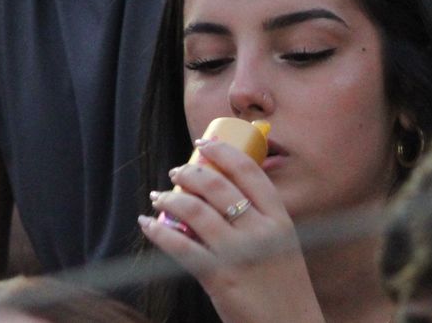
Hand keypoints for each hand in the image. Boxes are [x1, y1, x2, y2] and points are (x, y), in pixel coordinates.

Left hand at [140, 140, 325, 322]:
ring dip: (169, 197)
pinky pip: (180, 245)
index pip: (250, 172)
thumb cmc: (283, 288)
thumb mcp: (283, 247)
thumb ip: (259, 221)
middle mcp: (261, 232)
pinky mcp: (220, 277)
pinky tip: (148, 224)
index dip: (223, 152)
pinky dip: (158, 231)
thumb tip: (218, 193)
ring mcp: (240, 253)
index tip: (204, 144)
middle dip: (189, 173)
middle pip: (216, 186)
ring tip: (159, 196)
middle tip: (176, 172)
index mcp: (281, 221)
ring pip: (193, 210)